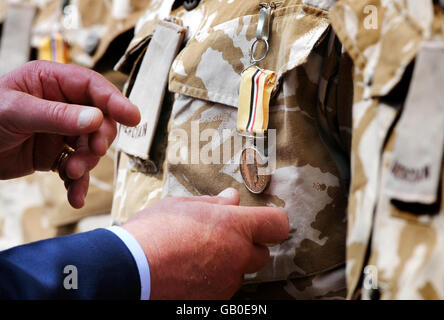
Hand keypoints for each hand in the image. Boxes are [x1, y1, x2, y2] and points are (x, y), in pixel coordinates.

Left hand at [0, 61, 139, 208]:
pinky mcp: (56, 154)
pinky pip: (76, 167)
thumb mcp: (16, 112)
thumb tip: (95, 119)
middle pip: (99, 119)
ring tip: (71, 174)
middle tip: (93, 152)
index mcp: (51, 81)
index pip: (92, 87)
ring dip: (86, 163)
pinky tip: (74, 196)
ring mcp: (60, 130)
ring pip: (91, 146)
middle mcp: (61, 104)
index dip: (115, 101)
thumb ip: (57, 115)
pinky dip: (77, 183)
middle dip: (99, 139)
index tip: (133, 117)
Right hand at [123, 188, 289, 299]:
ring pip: (240, 272)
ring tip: (197, 255)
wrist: (130, 270)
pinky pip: (222, 288)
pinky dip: (213, 280)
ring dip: (229, 264)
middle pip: (262, 253)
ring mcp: (226, 282)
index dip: (272, 221)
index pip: (277, 224)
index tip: (261, 221)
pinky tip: (190, 272)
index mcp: (235, 226)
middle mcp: (237, 256)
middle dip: (247, 245)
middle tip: (221, 238)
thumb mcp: (182, 205)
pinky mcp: (213, 301)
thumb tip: (231, 198)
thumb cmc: (154, 231)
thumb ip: (213, 203)